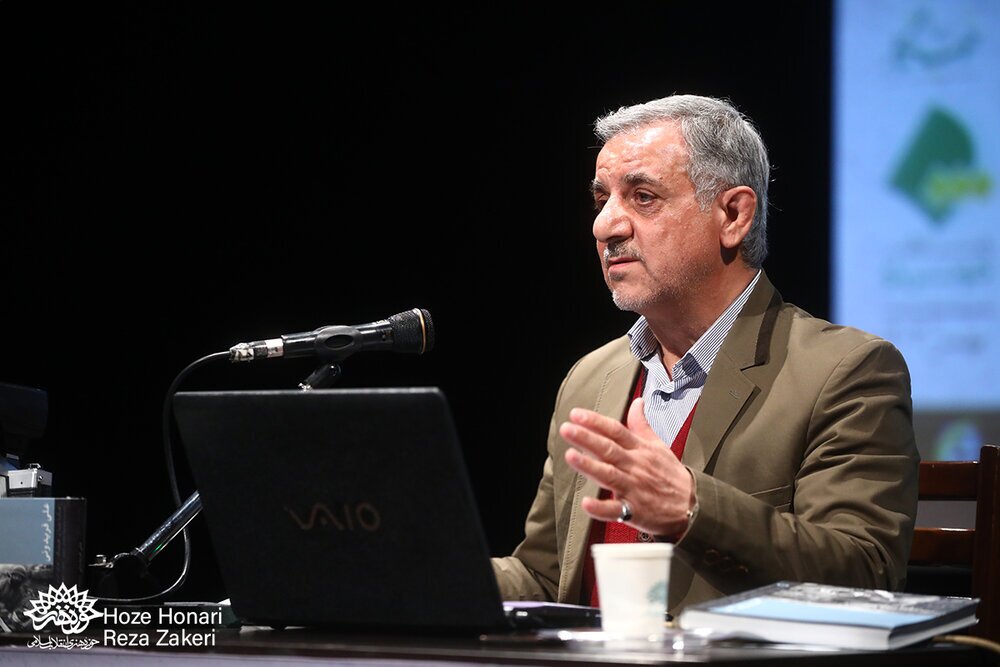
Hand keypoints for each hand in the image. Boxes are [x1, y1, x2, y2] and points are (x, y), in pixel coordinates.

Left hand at [560, 397, 694, 536]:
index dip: (596, 421)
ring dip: (589, 466)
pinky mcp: (635, 511)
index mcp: (640, 450)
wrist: (692, 505)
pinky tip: (586, 502)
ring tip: (570, 456)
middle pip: (609, 449)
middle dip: (587, 438)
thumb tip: (637, 402)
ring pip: (609, 475)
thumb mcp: (659, 445)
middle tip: (568, 429)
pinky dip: (601, 507)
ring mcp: (634, 488)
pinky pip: (616, 510)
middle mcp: (635, 467)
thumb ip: (642, 424)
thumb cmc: (671, 475)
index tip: (577, 414)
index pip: (616, 431)